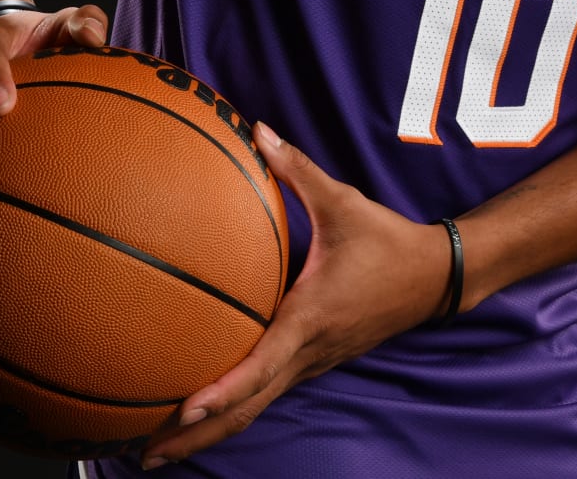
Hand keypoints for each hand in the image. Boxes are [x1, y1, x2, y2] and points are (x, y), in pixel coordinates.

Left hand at [136, 122, 452, 470]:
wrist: (434, 278)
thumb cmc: (386, 240)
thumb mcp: (343, 201)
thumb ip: (296, 168)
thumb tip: (257, 129)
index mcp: (309, 319)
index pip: (261, 366)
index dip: (223, 391)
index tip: (184, 411)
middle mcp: (307, 352)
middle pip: (247, 409)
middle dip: (195, 437)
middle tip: (142, 454)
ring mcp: (311, 363)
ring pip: (254, 410)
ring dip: (208, 433)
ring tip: (155, 449)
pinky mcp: (312, 362)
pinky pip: (265, 395)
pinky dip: (230, 411)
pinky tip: (199, 414)